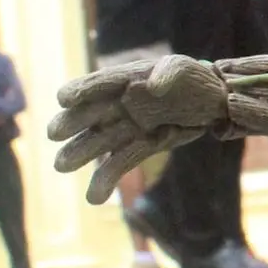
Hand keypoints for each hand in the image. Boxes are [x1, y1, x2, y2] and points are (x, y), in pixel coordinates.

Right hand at [49, 54, 230, 203]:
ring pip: (100, 141)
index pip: (102, 83)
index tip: (64, 98)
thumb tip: (151, 86)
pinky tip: (94, 198)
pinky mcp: (141, 146)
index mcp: (128, 79)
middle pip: (92, 114)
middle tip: (55, 134)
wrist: (212, 102)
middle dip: (73, 123)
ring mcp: (128, 126)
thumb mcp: (183, 69)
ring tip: (61, 165)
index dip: (83, 89)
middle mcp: (120, 104)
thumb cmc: (193, 79)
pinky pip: (120, 162)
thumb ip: (169, 73)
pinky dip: (107, 179)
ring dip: (80, 153)